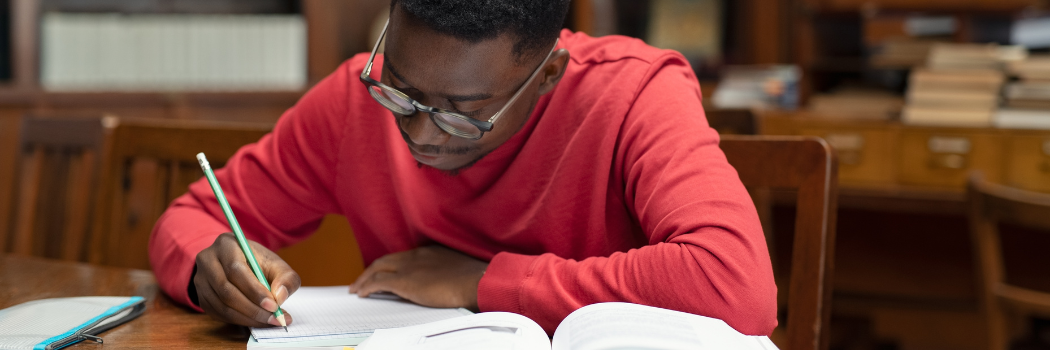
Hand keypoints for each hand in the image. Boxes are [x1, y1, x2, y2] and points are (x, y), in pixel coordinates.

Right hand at [194, 233, 300, 326]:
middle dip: (253, 309)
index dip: (255, 291)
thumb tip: (280, 296)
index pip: (236, 270)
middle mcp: (207, 260)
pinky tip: (256, 320)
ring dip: (248, 318)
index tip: (274, 306)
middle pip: (226, 290)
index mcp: (226, 245)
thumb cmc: (259, 264)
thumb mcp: (277, 265)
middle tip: (274, 318)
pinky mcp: (201, 297)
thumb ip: (286, 278)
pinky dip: (240, 321)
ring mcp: (200, 280)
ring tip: (270, 321)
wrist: (239, 264)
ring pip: (222, 305)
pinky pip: (219, 314)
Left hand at [349, 246, 487, 310]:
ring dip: (365, 278)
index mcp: (430, 252)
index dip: (391, 265)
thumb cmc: (474, 279)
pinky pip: (378, 282)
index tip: (386, 272)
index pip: (403, 257)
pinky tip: (362, 294)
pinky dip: (367, 286)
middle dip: (372, 269)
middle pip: (386, 260)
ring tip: (357, 287)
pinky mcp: (405, 280)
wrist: (476, 281)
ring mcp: (409, 266)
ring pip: (378, 268)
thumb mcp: (457, 271)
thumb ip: (445, 273)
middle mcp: (417, 255)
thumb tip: (442, 284)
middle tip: (363, 279)